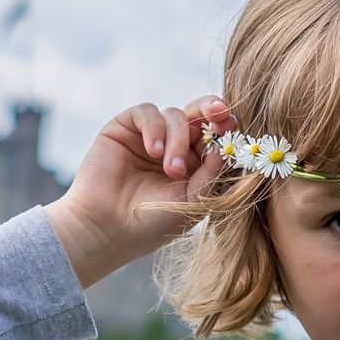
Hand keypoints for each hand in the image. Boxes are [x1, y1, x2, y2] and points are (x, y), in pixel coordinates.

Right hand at [45, 95, 232, 282]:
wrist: (108, 229)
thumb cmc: (152, 223)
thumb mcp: (193, 201)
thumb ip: (212, 173)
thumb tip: (225, 146)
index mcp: (195, 163)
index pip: (216, 135)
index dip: (225, 126)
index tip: (231, 125)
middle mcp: (174, 146)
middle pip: (199, 114)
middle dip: (211, 110)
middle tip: (218, 113)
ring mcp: (150, 136)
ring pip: (176, 116)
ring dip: (178, 140)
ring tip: (172, 170)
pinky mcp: (125, 129)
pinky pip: (147, 113)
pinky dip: (155, 128)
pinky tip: (153, 151)